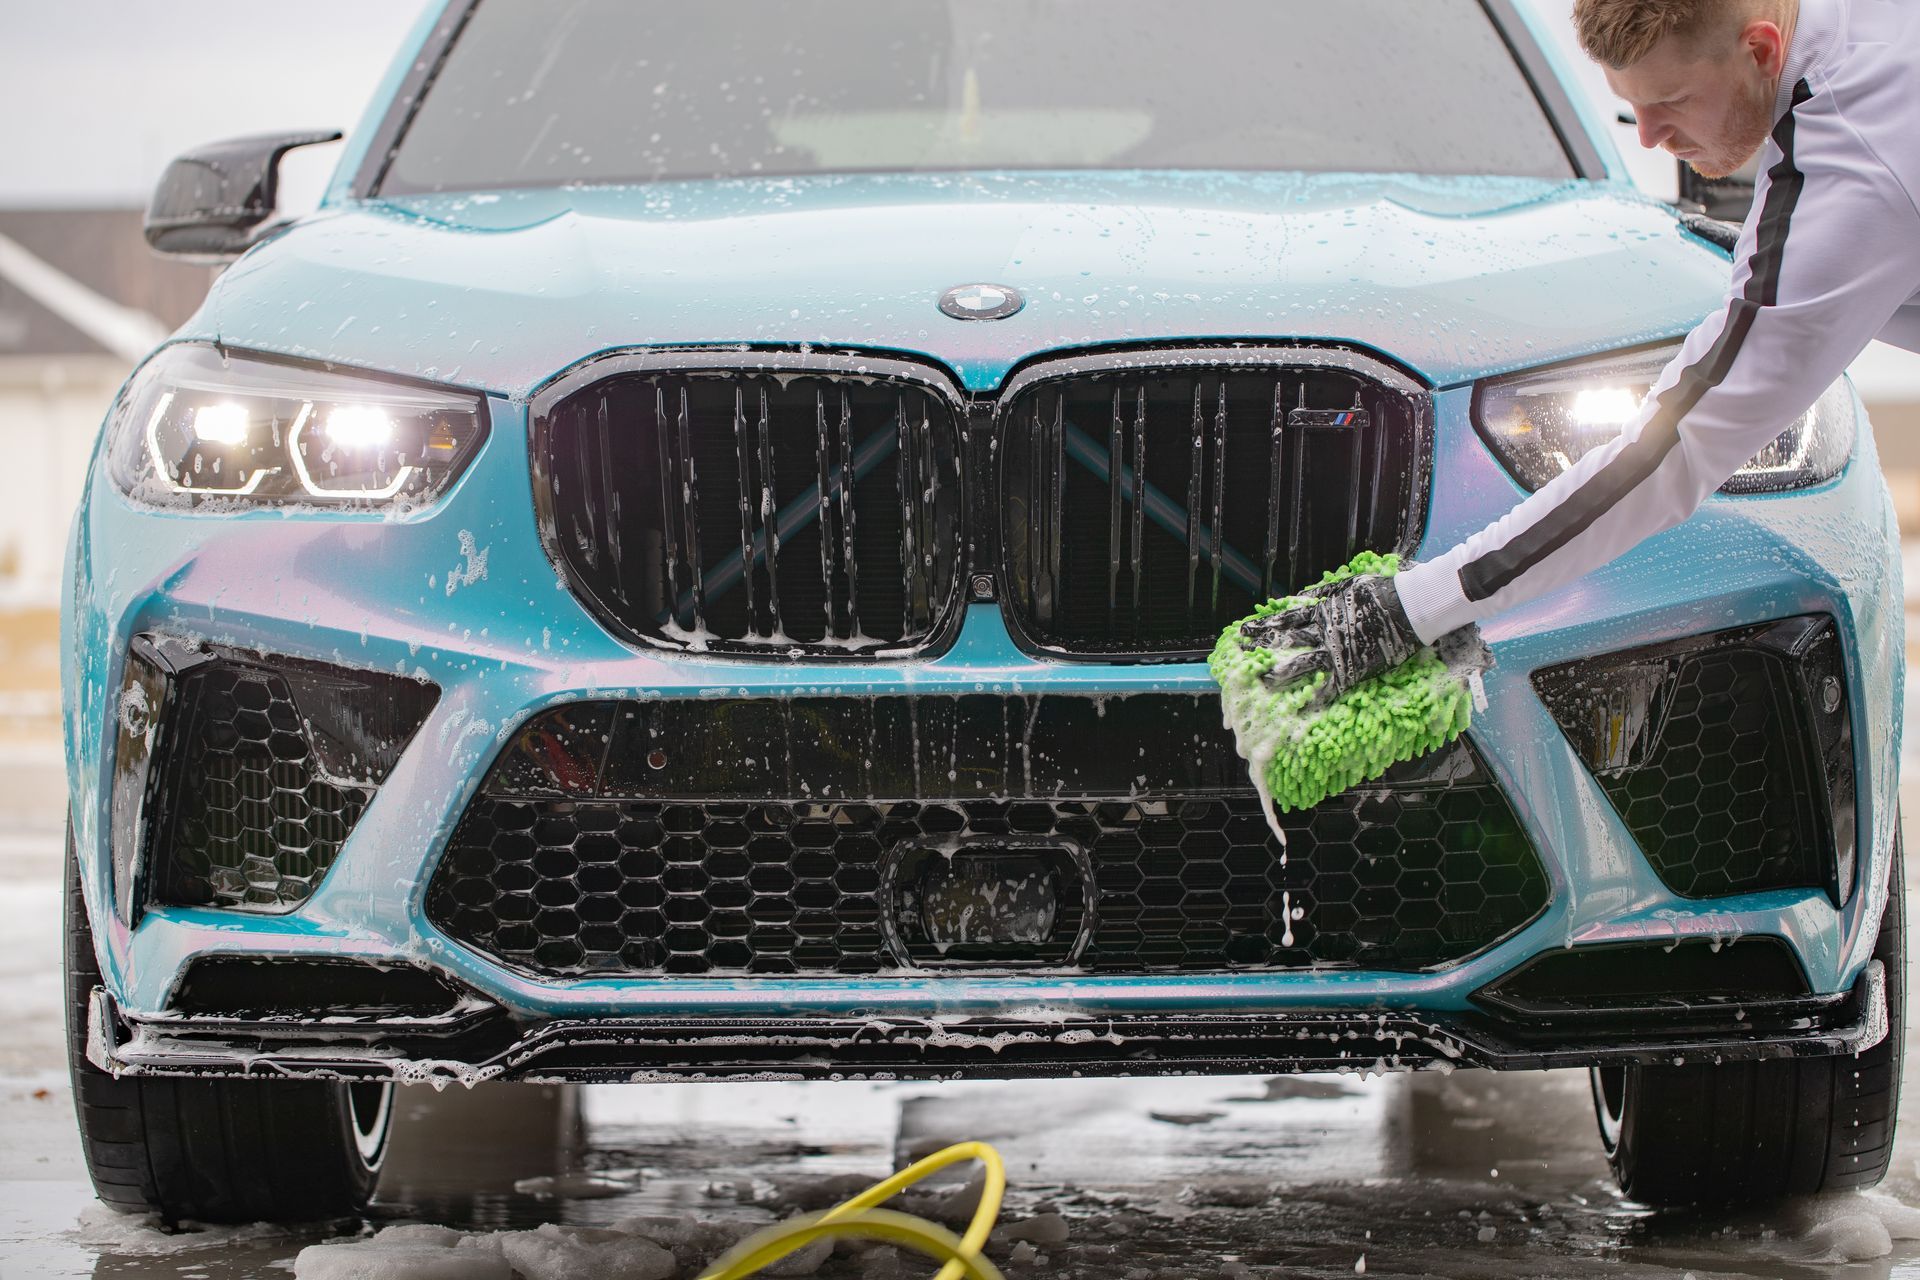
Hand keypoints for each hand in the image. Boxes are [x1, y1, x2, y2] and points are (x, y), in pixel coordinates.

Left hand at [1237, 573, 1422, 702]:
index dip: (1263, 627)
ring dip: (1282, 673)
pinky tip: (1301, 704)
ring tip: (1262, 680)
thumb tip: (1298, 597)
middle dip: (1263, 650)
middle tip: (1242, 658)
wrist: (1406, 607)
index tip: (1243, 632)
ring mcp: (1336, 652)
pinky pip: (1331, 685)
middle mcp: (1323, 632)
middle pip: (1287, 642)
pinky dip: (1317, 695)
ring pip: (1303, 663)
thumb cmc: (1378, 592)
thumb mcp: (1345, 586)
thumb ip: (1321, 593)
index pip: (1285, 620)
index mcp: (1321, 612)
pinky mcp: (1352, 668)